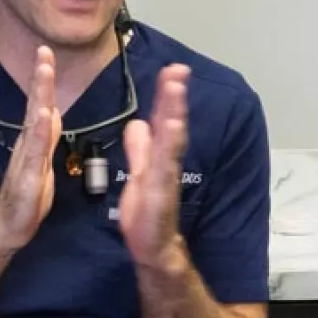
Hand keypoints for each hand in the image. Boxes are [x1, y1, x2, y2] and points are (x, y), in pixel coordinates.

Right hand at [0, 48, 61, 252]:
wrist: (9, 226)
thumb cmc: (26, 198)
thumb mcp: (42, 160)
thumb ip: (46, 136)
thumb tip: (51, 110)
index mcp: (34, 140)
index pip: (40, 103)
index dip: (43, 79)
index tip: (46, 53)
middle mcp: (28, 143)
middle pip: (35, 104)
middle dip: (40, 76)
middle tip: (43, 50)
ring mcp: (27, 157)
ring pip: (34, 120)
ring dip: (39, 93)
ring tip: (43, 69)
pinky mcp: (27, 174)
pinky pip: (35, 149)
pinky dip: (39, 129)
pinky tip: (43, 112)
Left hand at [119, 64, 190, 272]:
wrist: (153, 248)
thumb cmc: (146, 214)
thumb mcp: (139, 174)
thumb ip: (140, 149)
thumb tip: (138, 124)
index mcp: (159, 157)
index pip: (163, 120)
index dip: (167, 96)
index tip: (172, 70)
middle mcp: (167, 163)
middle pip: (172, 124)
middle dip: (174, 96)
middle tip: (179, 69)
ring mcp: (166, 176)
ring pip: (172, 140)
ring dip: (174, 112)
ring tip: (176, 87)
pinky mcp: (161, 192)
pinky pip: (165, 165)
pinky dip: (168, 145)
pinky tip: (170, 125)